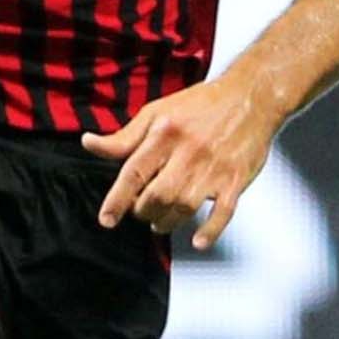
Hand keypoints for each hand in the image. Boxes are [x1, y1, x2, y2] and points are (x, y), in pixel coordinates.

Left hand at [80, 73, 282, 249]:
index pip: (134, 172)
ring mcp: (214, 167)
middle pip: (158, 195)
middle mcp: (188, 151)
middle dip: (143, 211)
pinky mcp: (236, 179)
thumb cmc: (200, 105)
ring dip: (167, 222)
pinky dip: (210, 231)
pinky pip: (223, 212)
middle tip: (140, 212)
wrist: (250, 97)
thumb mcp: (156, 113)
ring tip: (160, 222)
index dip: (117, 199)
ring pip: (184, 207)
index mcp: (165, 132)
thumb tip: (89, 143)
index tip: (106, 219)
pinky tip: (198, 241)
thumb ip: (124, 136)